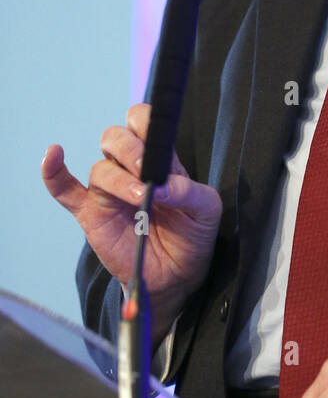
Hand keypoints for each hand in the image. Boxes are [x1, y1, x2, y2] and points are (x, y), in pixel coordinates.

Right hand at [41, 102, 221, 341]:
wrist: (177, 275)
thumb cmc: (192, 234)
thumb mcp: (206, 210)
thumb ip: (188, 192)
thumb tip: (162, 186)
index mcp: (158, 159)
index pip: (142, 121)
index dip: (144, 122)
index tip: (155, 143)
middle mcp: (130, 169)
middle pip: (114, 137)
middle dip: (129, 149)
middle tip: (146, 172)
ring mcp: (109, 192)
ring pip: (99, 168)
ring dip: (118, 180)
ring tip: (141, 198)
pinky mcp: (92, 214)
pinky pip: (64, 190)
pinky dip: (53, 173)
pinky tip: (52, 156)